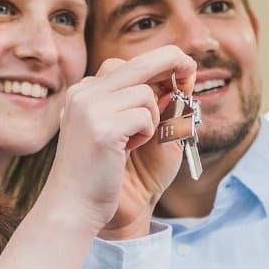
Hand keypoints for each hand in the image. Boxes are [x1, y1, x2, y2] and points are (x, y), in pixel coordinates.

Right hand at [41, 45, 196, 234]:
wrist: (77, 208)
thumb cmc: (103, 176)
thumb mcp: (125, 133)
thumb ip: (145, 106)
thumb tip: (179, 80)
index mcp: (84, 93)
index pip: (124, 65)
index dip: (157, 64)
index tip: (181, 67)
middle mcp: (83, 93)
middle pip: (138, 63)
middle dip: (171, 60)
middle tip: (191, 67)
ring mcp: (89, 108)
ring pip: (145, 93)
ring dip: (152, 119)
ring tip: (133, 143)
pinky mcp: (101, 127)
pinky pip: (145, 116)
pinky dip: (147, 134)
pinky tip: (126, 152)